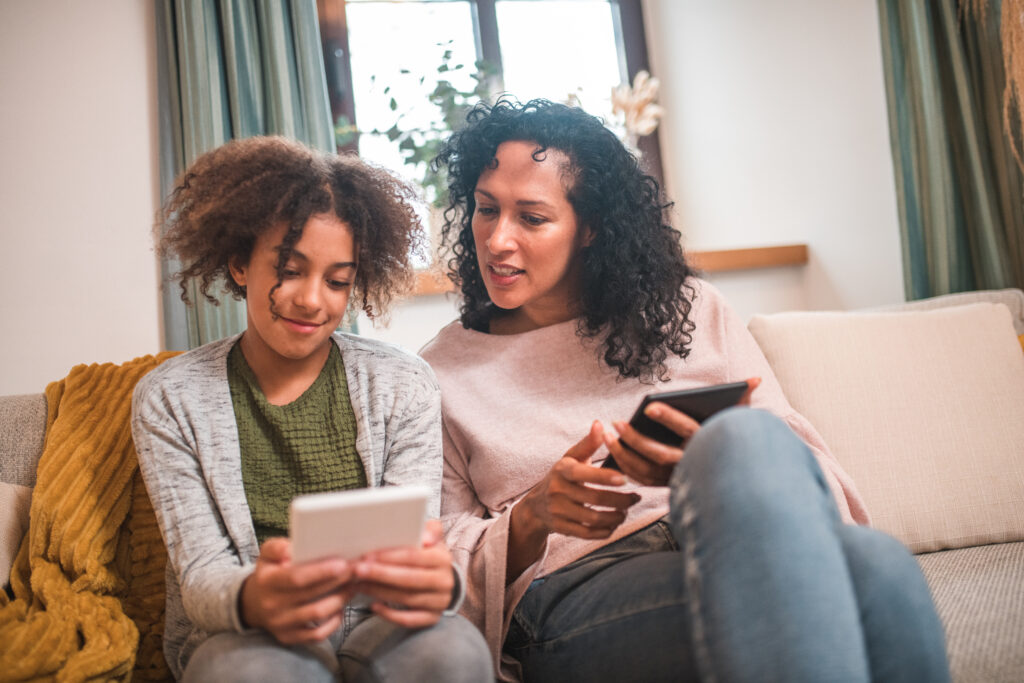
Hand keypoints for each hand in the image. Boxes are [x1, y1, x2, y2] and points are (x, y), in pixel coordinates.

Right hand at [240, 537, 353, 643]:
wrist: (254, 604)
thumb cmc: (269, 573)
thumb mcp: (267, 554)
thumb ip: (277, 547)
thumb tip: (291, 548)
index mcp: (268, 582)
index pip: (297, 578)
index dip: (321, 572)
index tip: (343, 564)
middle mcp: (272, 605)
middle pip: (312, 595)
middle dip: (338, 582)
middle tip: (357, 570)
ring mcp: (281, 624)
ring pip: (318, 614)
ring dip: (340, 599)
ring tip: (353, 585)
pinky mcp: (289, 637)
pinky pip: (317, 634)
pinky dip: (333, 622)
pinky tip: (341, 607)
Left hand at [349, 520, 454, 627]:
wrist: (441, 580)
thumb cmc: (427, 555)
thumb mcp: (430, 538)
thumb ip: (429, 529)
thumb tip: (426, 538)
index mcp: (443, 558)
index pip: (414, 557)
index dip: (389, 556)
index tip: (367, 555)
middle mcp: (444, 581)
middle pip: (409, 579)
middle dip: (380, 574)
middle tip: (357, 570)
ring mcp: (439, 602)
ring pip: (406, 598)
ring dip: (379, 591)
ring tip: (359, 584)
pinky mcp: (433, 618)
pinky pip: (409, 620)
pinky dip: (389, 614)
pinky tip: (373, 605)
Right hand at [517, 421, 641, 540]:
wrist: (536, 506)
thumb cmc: (561, 477)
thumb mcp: (571, 458)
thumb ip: (588, 443)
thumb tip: (600, 424)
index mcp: (562, 470)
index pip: (583, 474)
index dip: (604, 477)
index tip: (625, 479)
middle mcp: (557, 491)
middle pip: (594, 498)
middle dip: (620, 500)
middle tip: (636, 497)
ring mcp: (558, 511)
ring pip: (593, 518)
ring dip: (615, 517)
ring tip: (626, 511)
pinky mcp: (562, 528)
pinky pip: (588, 534)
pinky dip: (605, 531)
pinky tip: (614, 524)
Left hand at [606, 378, 761, 485]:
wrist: (740, 483)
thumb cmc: (735, 445)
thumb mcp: (741, 423)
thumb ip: (744, 400)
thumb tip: (756, 379)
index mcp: (708, 445)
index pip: (687, 430)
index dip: (668, 418)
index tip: (648, 407)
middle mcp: (693, 465)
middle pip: (659, 454)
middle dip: (635, 439)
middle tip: (615, 423)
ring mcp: (679, 479)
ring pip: (646, 471)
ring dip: (623, 454)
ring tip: (607, 435)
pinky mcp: (670, 487)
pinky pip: (643, 480)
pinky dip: (626, 468)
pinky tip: (613, 452)